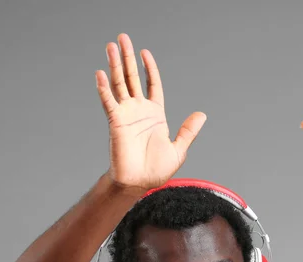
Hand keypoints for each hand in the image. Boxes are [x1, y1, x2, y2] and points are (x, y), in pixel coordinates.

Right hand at [95, 34, 206, 191]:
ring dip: (115, 65)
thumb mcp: (178, 149)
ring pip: (119, 84)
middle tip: (123, 38)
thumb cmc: (157, 170)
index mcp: (155, 115)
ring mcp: (126, 115)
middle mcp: (139, 111)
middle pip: (133, 78)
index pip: (152, 85)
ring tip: (111, 46)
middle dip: (129, 58)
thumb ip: (188, 131)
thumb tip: (202, 114)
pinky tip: (101, 73)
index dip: (149, 69)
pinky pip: (109, 101)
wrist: (140, 183)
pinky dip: (104, 88)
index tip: (145, 53)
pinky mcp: (116, 122)